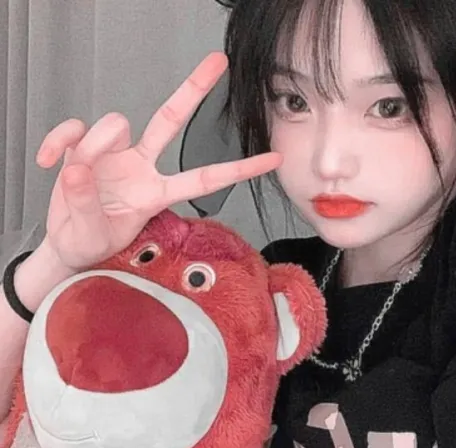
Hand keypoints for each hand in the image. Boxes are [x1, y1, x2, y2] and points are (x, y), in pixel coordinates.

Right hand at [36, 52, 281, 269]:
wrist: (67, 245)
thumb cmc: (91, 244)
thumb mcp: (93, 235)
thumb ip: (86, 204)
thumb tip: (76, 169)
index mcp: (156, 193)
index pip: (205, 178)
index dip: (239, 168)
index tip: (273, 158)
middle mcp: (141, 167)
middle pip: (170, 120)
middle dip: (193, 90)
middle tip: (218, 62)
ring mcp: (115, 155)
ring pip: (115, 123)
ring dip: (93, 145)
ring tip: (78, 175)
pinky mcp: (84, 148)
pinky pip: (74, 128)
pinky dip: (59, 140)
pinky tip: (50, 160)